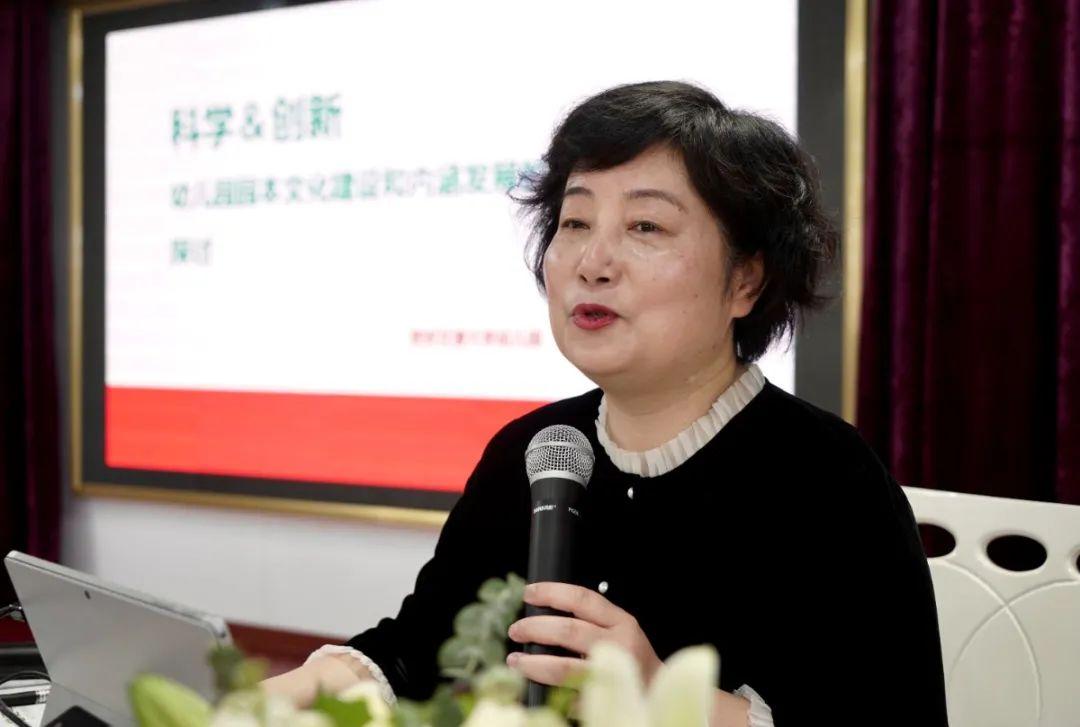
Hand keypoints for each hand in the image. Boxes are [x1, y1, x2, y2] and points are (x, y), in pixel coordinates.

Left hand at [506, 582, 661, 687]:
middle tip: (516, 630)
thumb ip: (591, 620)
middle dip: (534, 628)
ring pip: (563, 667)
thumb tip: (544, 615)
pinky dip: (547, 689)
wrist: (656, 693)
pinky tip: (533, 684)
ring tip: (515, 660)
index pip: (582, 599)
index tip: (529, 593)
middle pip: (568, 630)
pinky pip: (567, 694)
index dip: (551, 593)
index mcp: (621, 623)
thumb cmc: (633, 660)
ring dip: (532, 663)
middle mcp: (618, 645)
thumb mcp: (619, 631)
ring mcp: (610, 675)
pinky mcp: (601, 700)